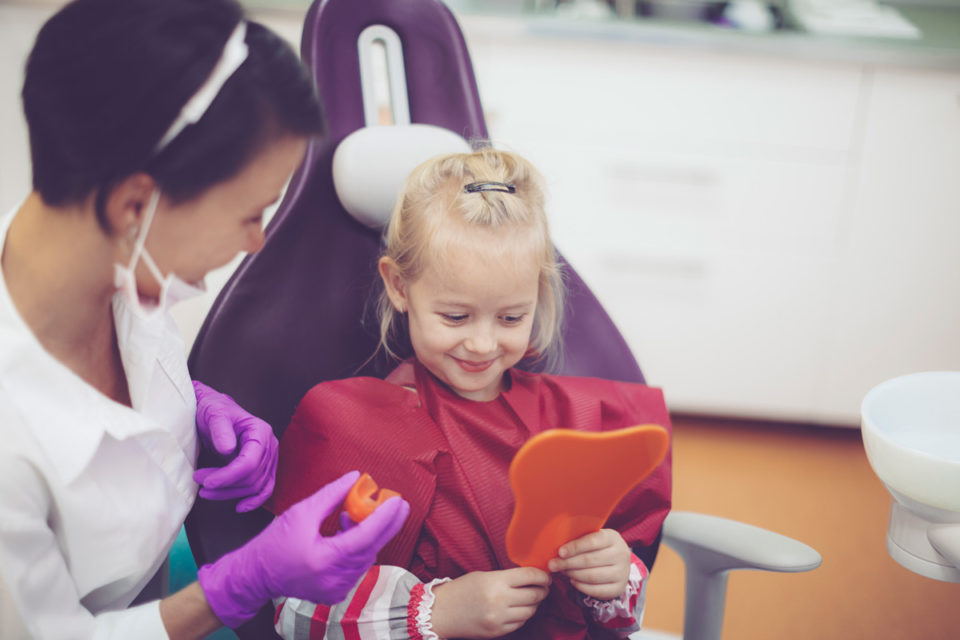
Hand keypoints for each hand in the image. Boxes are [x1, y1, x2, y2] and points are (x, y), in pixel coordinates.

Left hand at [192, 380, 277, 511]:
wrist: (216, 410)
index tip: (206, 482)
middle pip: (252, 477)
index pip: (250, 462)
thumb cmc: (214, 409)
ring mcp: (269, 458)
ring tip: (206, 490)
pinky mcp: (264, 468)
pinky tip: (240, 507)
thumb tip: (228, 450)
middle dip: (225, 485)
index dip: (228, 476)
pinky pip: (264, 488)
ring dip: (231, 493)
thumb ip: (221, 430)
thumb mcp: (214, 414)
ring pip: (255, 486)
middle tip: (199, 480)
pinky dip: (254, 500)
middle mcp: (269, 445)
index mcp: (260, 432)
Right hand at [197, 470, 409, 627]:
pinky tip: (346, 531)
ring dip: (368, 534)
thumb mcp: (301, 511)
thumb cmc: (274, 542)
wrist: (256, 575)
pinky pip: (357, 565)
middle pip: (372, 548)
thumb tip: (356, 478)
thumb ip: (332, 495)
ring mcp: (337, 589)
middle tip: (399, 504)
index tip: (397, 501)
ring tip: (352, 515)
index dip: (384, 518)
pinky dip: (358, 547)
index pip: (365, 537)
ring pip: (366, 556)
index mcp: (325, 560)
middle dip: (387, 524)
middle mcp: (335, 579)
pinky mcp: (337, 592)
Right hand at [430, 567, 550, 638]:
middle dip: (543, 590)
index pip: (529, 576)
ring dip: (535, 604)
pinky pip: (520, 623)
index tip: (546, 575)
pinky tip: (519, 609)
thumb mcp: (483, 576)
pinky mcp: (497, 632)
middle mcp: (499, 601)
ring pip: (530, 611)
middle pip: (534, 595)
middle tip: (543, 587)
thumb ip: (506, 577)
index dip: (542, 575)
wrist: (440, 612)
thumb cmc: (461, 589)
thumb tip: (530, 578)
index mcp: (495, 581)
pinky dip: (523, 616)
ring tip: (532, 598)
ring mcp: (499, 619)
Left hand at [547, 529, 630, 600]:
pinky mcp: (619, 588)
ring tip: (562, 571)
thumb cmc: (598, 547)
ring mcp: (622, 573)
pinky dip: (581, 586)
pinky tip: (572, 581)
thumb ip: (579, 539)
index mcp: (613, 537)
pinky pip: (596, 590)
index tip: (560, 552)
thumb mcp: (593, 537)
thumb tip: (556, 546)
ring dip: (572, 574)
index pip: (592, 541)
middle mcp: (621, 554)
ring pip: (592, 576)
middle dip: (568, 563)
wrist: (617, 562)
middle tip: (553, 565)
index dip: (575, 547)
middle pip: (590, 560)